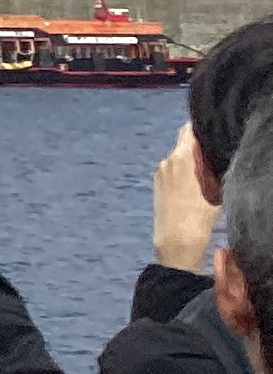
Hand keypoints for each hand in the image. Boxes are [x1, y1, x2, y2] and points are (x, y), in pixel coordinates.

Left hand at [154, 120, 216, 272]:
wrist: (174, 245)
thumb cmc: (197, 220)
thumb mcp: (214, 195)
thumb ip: (211, 172)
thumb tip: (213, 158)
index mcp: (179, 159)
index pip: (188, 131)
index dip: (200, 128)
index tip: (213, 130)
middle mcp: (165, 161)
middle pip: (183, 144)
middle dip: (198, 147)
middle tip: (216, 155)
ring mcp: (158, 173)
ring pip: (178, 157)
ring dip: (191, 161)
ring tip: (209, 173)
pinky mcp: (157, 184)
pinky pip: (173, 169)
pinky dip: (184, 171)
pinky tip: (197, 183)